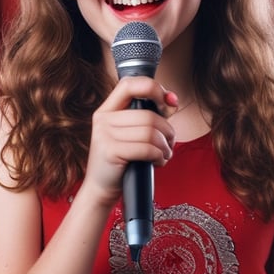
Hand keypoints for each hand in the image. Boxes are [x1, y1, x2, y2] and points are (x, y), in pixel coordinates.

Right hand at [82, 77, 177, 206]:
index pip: (129, 84)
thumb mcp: (131, 134)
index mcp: (107, 110)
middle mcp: (103, 119)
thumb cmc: (122, 161)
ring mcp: (104, 135)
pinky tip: (157, 162)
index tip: (167, 102)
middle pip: (149, 115)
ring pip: (151, 132)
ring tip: (164, 154)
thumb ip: (149, 116)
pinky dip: (160, 156)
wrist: (101, 189)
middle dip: (168, 131)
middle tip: (169, 144)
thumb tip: (172, 100)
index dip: (153, 87)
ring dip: (166, 146)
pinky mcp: (110, 151)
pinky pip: (147, 148)